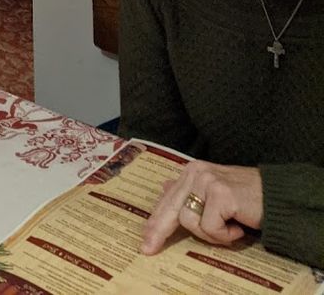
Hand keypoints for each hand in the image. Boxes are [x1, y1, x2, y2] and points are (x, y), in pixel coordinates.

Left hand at [141, 161, 262, 254]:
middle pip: (170, 208)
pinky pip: (209, 227)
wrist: (276, 196)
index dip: (156, 220)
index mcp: (192, 172)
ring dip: (210, 234)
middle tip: (147, 249)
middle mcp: (196, 172)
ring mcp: (207, 181)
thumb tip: (164, 188)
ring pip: (189, 221)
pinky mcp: (220, 194)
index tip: (146, 239)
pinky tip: (238, 227)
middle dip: (158, 231)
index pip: (168, 199)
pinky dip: (224, 235)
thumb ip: (191, 192)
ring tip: (229, 229)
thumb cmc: (246, 198)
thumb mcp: (214, 194)